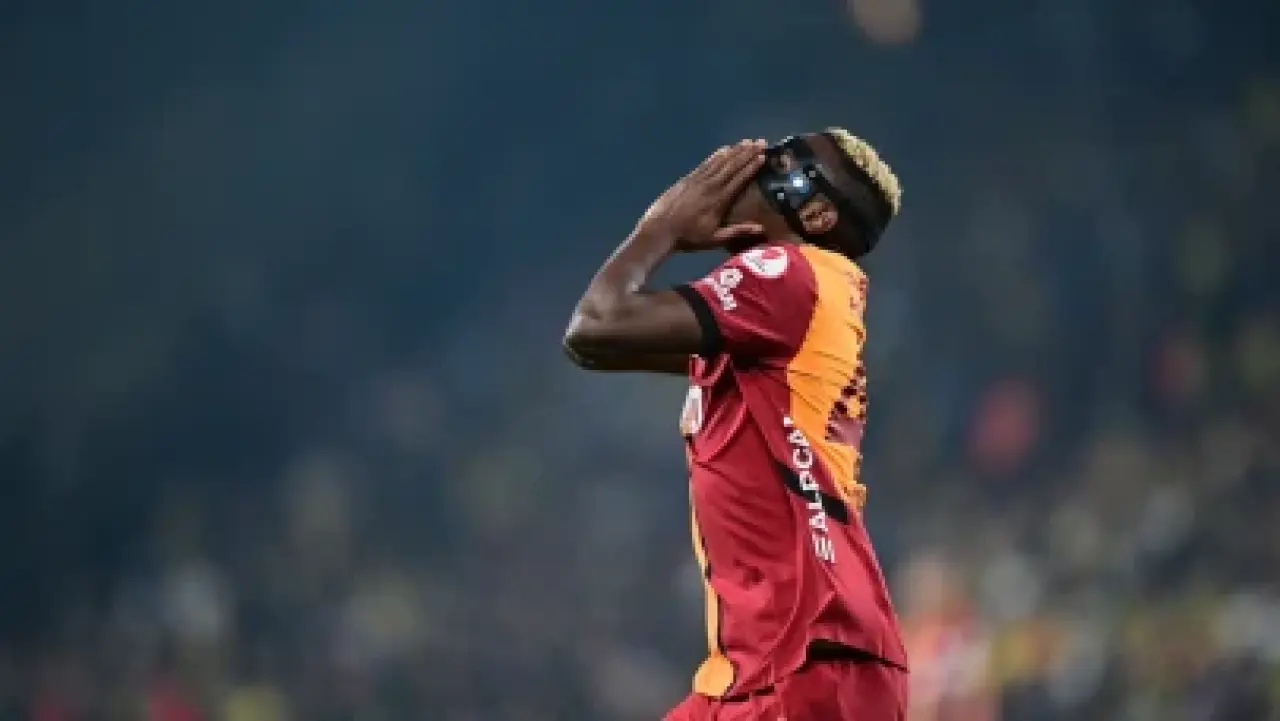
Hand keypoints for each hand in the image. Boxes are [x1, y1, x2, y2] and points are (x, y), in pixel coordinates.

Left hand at [640, 140, 767, 251]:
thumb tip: (761, 227)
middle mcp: (711, 186)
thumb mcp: (714, 239)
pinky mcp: (688, 178)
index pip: (740, 179)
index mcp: (720, 200)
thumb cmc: (689, 237)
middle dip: (747, 153)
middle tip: (760, 142)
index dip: (752, 166)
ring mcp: (698, 180)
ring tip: (746, 142)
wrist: (660, 230)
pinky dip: (716, 156)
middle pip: (732, 165)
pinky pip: (706, 163)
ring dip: (734, 151)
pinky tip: (723, 149)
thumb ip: (737, 231)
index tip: (763, 156)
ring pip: (720, 161)